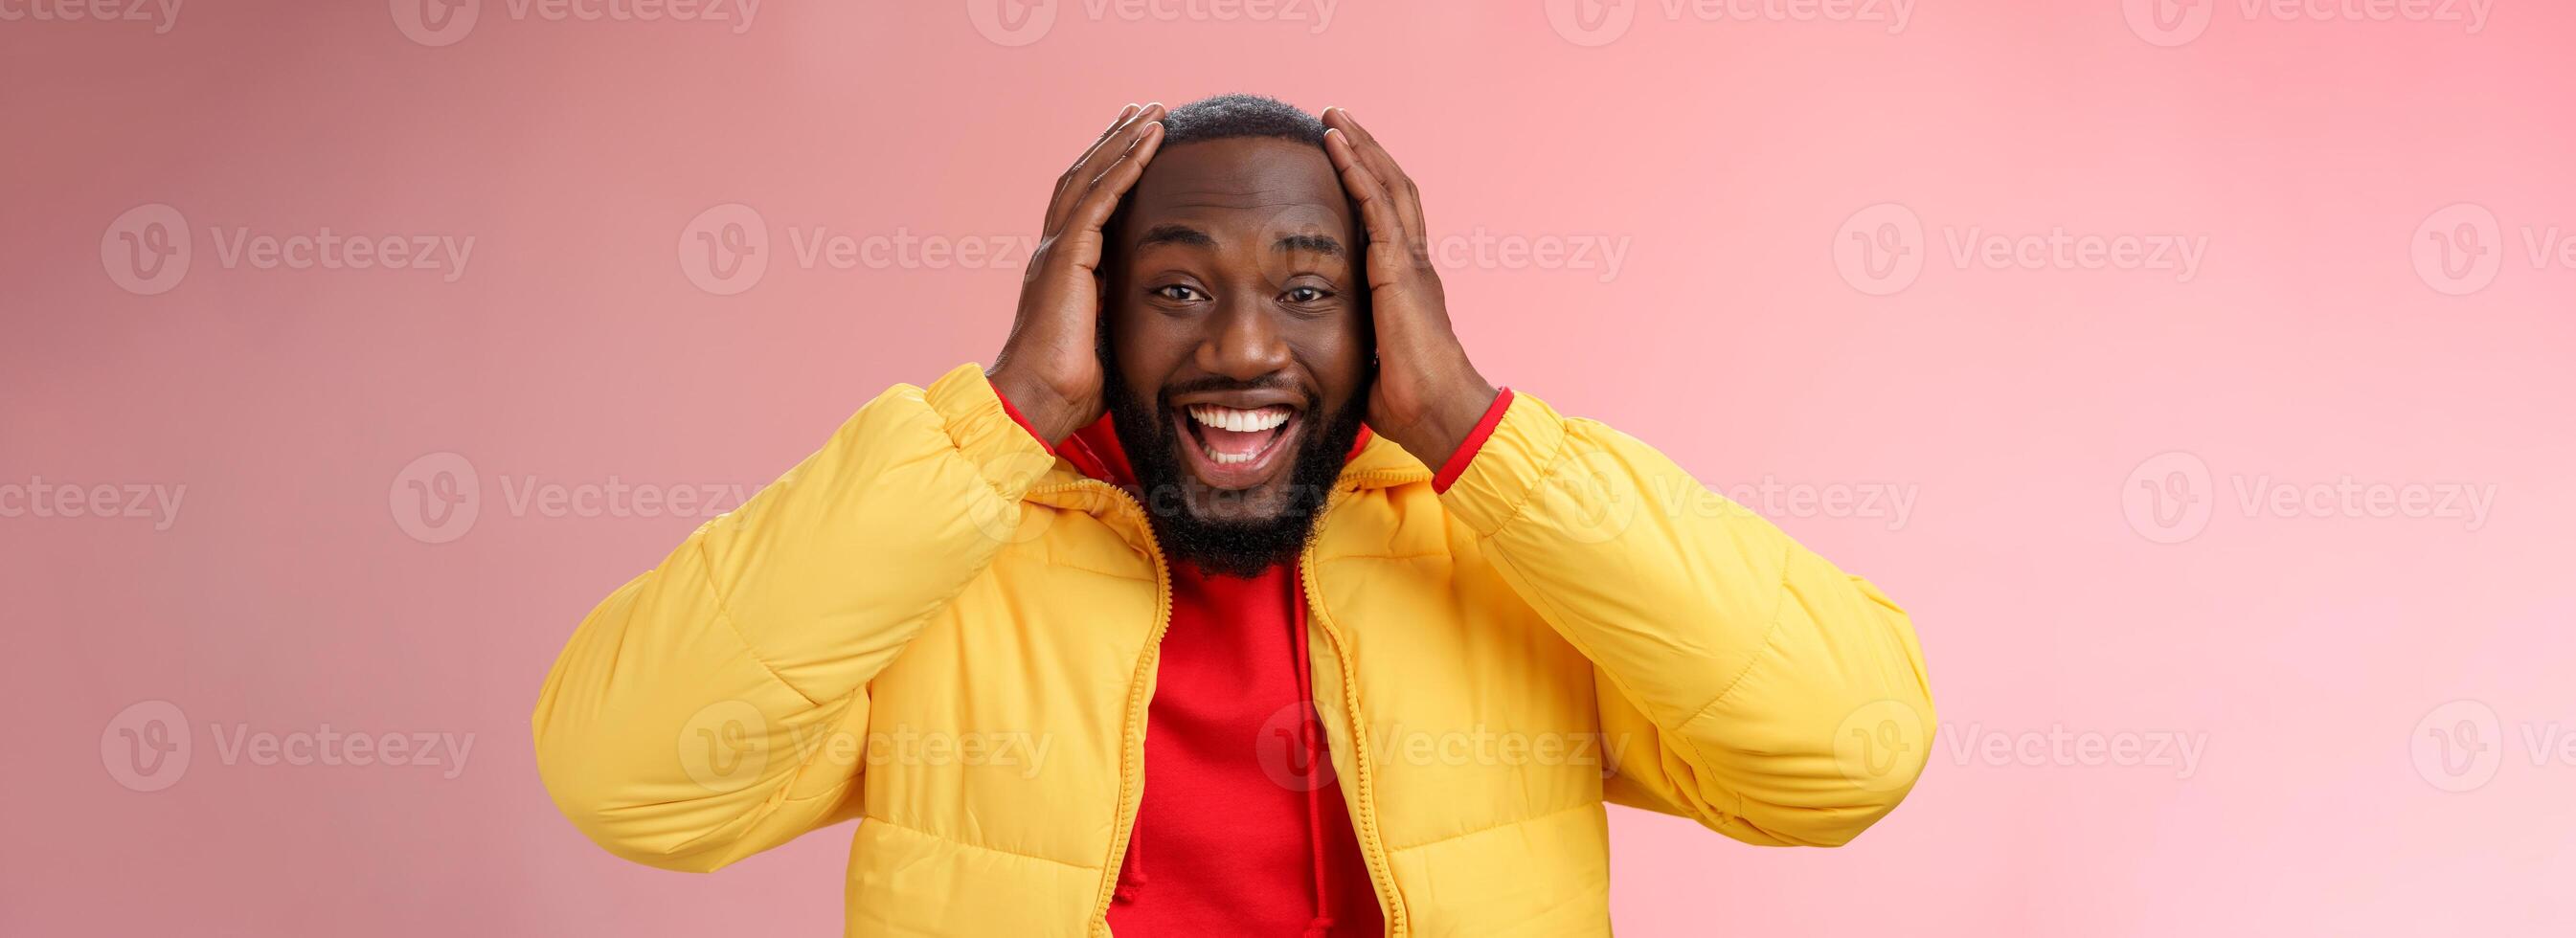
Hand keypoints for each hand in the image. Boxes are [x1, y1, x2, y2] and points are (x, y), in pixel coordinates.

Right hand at [988, 103, 1167, 442]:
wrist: (1037, 402)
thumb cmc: (1071, 387)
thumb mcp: (1107, 340)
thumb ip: (1122, 316)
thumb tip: (1157, 315)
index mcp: (1063, 269)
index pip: (1088, 204)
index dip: (1112, 170)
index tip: (1139, 144)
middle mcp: (1054, 251)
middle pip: (1085, 178)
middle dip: (1115, 141)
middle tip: (1146, 110)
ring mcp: (1055, 251)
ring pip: (1090, 178)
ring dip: (1122, 142)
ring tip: (1152, 112)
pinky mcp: (1064, 258)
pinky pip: (1096, 200)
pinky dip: (1122, 168)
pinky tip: (1146, 144)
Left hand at [1321, 108, 1498, 465]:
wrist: (1437, 414)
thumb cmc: (1407, 401)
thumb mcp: (1369, 361)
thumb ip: (1354, 342)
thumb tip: (1318, 356)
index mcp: (1408, 283)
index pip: (1389, 218)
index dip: (1368, 183)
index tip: (1343, 157)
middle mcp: (1414, 264)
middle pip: (1392, 189)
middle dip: (1366, 150)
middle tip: (1337, 118)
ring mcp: (1411, 263)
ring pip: (1387, 185)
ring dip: (1360, 147)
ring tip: (1334, 116)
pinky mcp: (1400, 269)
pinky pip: (1377, 206)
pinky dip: (1357, 170)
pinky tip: (1337, 144)